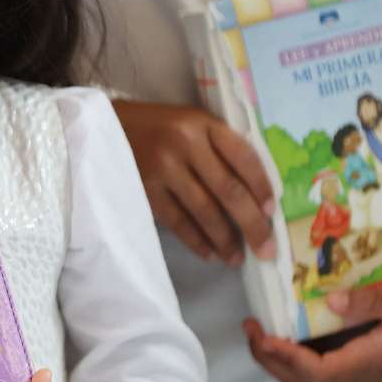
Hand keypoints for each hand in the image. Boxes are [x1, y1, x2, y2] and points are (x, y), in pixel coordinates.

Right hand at [113, 100, 274, 264]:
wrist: (110, 126)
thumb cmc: (161, 126)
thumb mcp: (193, 123)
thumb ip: (219, 148)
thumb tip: (255, 196)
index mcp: (203, 123)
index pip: (243, 156)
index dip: (261, 186)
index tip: (271, 212)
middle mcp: (185, 143)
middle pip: (227, 189)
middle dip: (251, 224)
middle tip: (266, 250)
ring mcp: (163, 167)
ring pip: (203, 210)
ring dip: (224, 239)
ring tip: (236, 258)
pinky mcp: (145, 188)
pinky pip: (176, 221)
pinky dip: (195, 240)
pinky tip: (209, 253)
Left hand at [243, 288, 381, 381]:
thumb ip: (372, 301)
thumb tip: (333, 299)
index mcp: (367, 364)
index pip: (315, 372)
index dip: (285, 356)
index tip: (263, 333)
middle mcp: (357, 378)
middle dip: (270, 359)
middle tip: (249, 328)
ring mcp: (357, 377)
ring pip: (307, 381)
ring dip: (278, 361)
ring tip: (257, 331)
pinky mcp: (358, 369)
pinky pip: (318, 373)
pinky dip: (294, 359)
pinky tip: (284, 334)